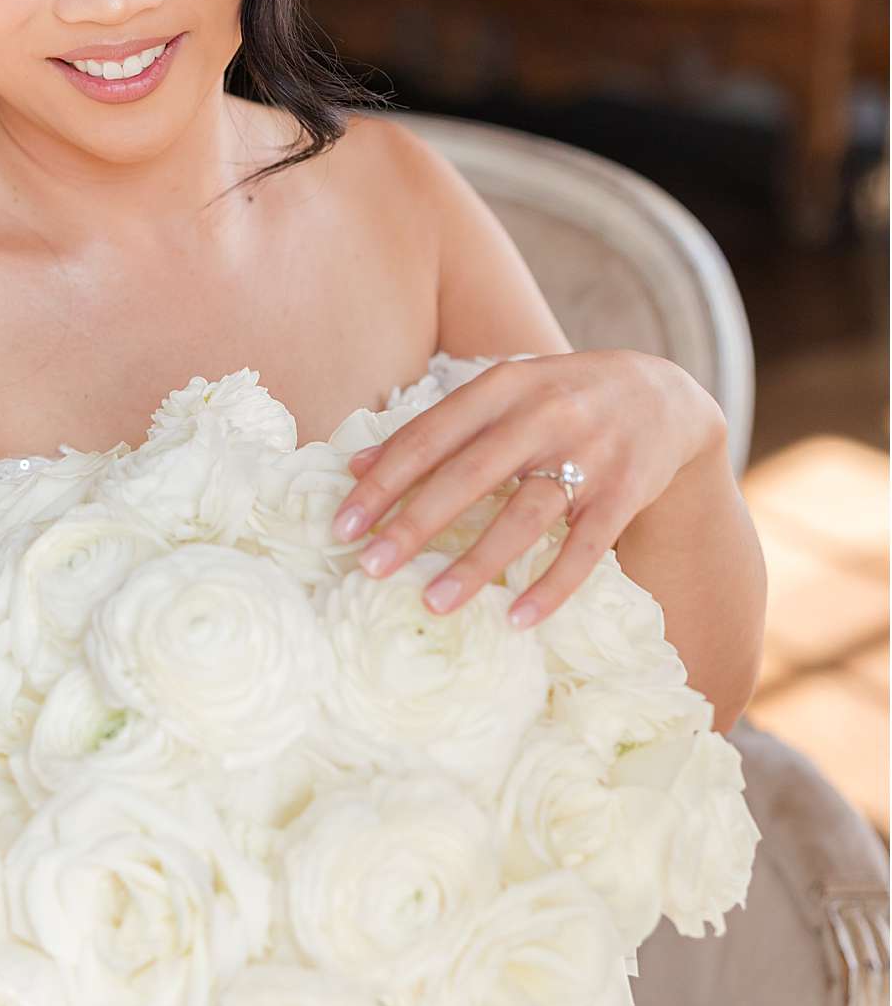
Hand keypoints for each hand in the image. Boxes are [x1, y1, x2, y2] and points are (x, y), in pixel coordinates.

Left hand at [330, 349, 726, 629]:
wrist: (663, 395)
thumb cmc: (557, 398)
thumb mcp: (499, 394)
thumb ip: (434, 426)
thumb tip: (355, 465)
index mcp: (504, 385)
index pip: (431, 435)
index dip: (384, 481)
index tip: (342, 525)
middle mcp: (545, 415)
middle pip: (472, 475)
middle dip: (416, 523)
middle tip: (371, 567)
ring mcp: (590, 454)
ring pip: (525, 515)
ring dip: (477, 563)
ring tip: (433, 603)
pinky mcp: (625, 493)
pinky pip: (584, 548)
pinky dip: (551, 586)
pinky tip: (516, 619)